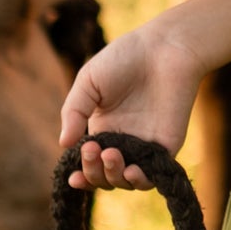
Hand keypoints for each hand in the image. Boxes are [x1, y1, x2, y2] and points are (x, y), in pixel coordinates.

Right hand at [59, 20, 203, 190]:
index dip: (81, 176)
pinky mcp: (167, 147)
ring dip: (114, 176)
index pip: (90, 164)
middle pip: (105, 176)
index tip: (72, 177)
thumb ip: (74, 112)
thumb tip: (63, 145)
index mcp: (103, 131)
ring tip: (110, 154)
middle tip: (93, 150)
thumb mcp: (88, 83)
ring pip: (126, 180)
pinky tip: (131, 170)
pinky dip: (141, 181)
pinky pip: (154, 176)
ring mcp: (145, 147)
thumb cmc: (125, 59)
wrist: (164, 48)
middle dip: (94, 172)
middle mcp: (124, 143)